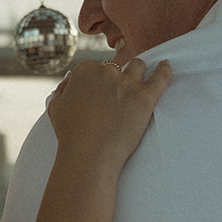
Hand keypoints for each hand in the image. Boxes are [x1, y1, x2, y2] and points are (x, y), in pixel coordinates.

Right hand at [46, 58, 171, 168]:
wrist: (89, 155)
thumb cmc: (71, 135)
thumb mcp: (56, 107)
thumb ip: (63, 89)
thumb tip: (71, 80)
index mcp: (85, 71)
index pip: (94, 68)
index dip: (97, 82)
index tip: (99, 94)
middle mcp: (107, 72)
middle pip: (115, 68)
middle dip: (115, 78)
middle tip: (116, 95)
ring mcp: (127, 83)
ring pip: (137, 66)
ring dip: (137, 72)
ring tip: (139, 81)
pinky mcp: (145, 97)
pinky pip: (160, 78)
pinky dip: (164, 70)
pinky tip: (165, 66)